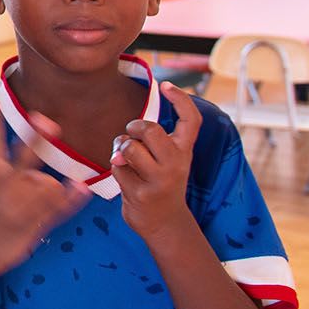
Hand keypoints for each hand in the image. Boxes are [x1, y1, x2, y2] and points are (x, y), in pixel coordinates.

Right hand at [0, 95, 91, 279]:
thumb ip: (1, 171)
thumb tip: (20, 158)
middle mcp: (3, 185)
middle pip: (25, 154)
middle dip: (36, 138)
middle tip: (45, 120)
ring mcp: (19, 204)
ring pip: (49, 183)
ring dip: (50, 191)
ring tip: (32, 207)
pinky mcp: (33, 222)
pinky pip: (58, 206)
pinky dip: (72, 198)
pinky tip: (81, 188)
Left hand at [111, 82, 202, 240]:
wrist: (165, 223)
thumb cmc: (160, 182)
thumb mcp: (164, 160)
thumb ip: (146, 144)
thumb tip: (120, 147)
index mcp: (184, 152)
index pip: (191, 120)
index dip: (181, 99)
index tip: (167, 85)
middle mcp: (176, 164)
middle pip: (149, 129)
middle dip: (133, 127)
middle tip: (133, 136)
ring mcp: (159, 180)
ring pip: (129, 148)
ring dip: (121, 149)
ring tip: (127, 160)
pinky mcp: (140, 194)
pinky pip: (117, 168)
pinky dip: (117, 170)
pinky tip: (128, 181)